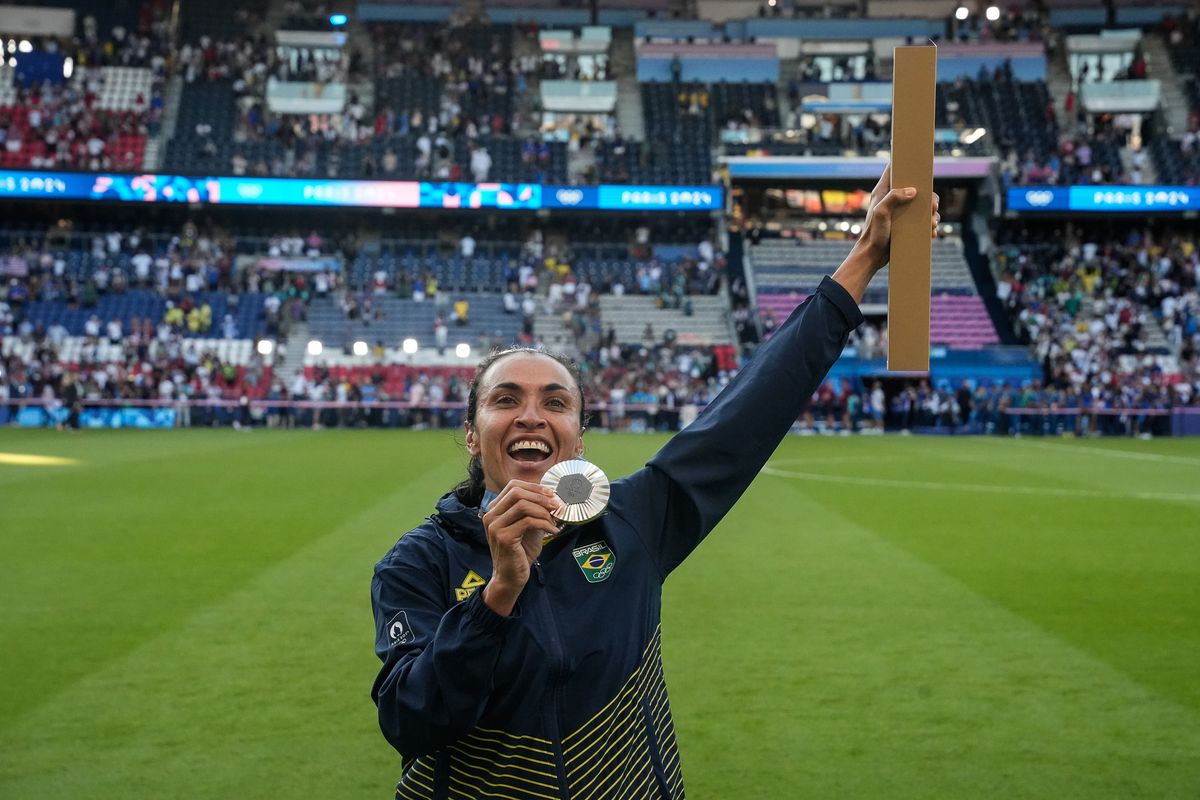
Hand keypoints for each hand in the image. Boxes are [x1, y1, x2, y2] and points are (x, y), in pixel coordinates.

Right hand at [480, 480, 560, 615]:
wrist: (511, 577)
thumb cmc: (521, 551)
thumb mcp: (528, 526)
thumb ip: (534, 510)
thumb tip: (552, 496)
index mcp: (495, 509)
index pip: (513, 486)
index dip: (534, 487)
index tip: (551, 494)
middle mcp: (491, 515)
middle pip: (517, 492)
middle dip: (540, 496)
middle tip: (556, 505)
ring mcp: (495, 526)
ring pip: (523, 505)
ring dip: (543, 511)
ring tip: (554, 520)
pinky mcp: (503, 537)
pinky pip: (528, 521)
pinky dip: (545, 524)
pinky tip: (553, 531)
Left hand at [852, 164, 941, 273]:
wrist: (872, 256)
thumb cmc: (873, 233)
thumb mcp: (881, 213)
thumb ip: (893, 198)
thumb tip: (914, 190)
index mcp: (884, 191)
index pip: (894, 169)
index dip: (906, 162)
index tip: (918, 160)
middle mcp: (894, 199)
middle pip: (917, 188)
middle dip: (929, 197)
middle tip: (932, 206)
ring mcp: (902, 212)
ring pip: (923, 206)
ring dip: (932, 214)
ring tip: (932, 224)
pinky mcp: (907, 224)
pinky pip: (923, 221)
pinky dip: (930, 226)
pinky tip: (931, 232)